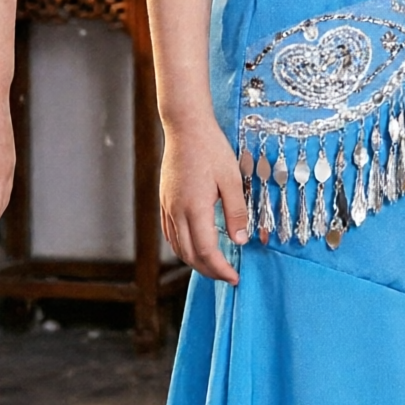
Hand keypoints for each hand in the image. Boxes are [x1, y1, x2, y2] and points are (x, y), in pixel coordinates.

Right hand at [161, 113, 247, 284]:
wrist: (185, 127)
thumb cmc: (210, 149)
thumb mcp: (231, 179)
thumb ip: (236, 212)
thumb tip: (241, 240)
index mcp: (195, 208)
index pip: (206, 251)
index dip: (220, 269)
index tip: (234, 277)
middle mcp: (177, 211)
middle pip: (189, 255)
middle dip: (209, 271)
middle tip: (227, 275)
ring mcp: (168, 207)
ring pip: (177, 247)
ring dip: (194, 261)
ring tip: (213, 265)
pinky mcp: (164, 200)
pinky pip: (170, 233)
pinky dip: (181, 247)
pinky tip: (193, 247)